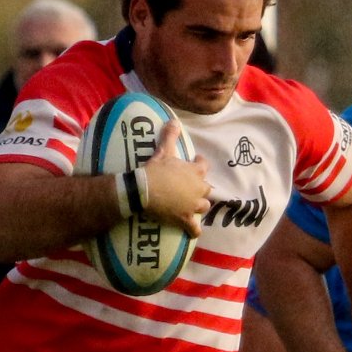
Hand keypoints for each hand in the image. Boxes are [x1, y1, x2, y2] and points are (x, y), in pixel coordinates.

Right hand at [137, 118, 210, 237]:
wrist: (144, 190)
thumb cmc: (155, 170)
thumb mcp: (163, 151)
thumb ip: (170, 136)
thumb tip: (174, 120)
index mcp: (195, 172)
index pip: (204, 165)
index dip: (200, 164)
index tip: (195, 162)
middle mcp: (198, 189)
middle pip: (206, 189)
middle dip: (201, 188)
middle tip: (191, 188)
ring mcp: (192, 205)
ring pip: (203, 207)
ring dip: (199, 206)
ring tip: (192, 206)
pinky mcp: (184, 219)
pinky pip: (194, 228)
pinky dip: (194, 230)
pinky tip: (193, 232)